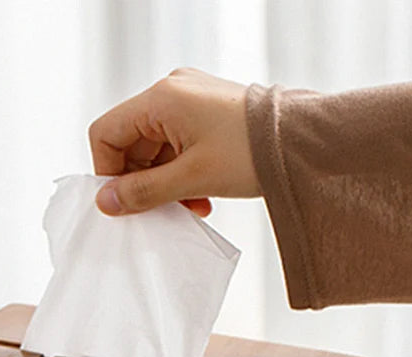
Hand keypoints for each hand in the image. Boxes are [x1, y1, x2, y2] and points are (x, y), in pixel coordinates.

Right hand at [89, 68, 259, 217]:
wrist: (306, 142)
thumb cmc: (253, 151)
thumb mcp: (190, 178)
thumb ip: (141, 192)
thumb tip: (105, 203)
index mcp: (162, 98)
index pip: (106, 134)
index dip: (108, 172)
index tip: (125, 201)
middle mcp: (172, 92)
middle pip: (130, 145)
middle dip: (142, 183)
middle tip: (162, 209)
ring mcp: (190, 101)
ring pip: (154, 151)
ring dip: (164, 184)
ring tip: (191, 204)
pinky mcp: (206, 114)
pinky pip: (176, 148)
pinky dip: (181, 175)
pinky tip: (200, 195)